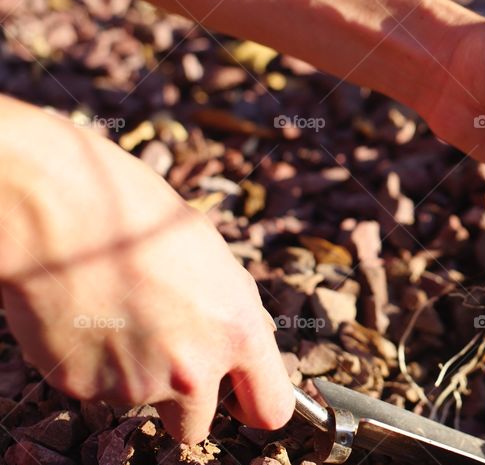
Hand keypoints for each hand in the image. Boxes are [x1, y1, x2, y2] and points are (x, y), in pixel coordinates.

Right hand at [0, 107, 293, 444]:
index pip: (270, 410)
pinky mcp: (84, 387)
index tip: (241, 396)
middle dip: (187, 399)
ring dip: (136, 373)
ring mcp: (136, 385)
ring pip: (142, 401)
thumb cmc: (143, 219)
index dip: (254, 404)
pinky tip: (88, 315)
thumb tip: (238, 348)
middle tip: (166, 352)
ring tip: (118, 310)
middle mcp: (193, 370)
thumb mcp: (215, 261)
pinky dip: (95, 363)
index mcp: (237, 332)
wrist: (63, 209)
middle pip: (198, 426)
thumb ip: (231, 315)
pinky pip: (97, 387)